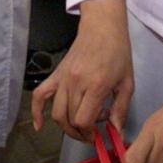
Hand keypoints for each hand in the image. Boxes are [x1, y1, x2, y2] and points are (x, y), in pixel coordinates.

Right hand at [31, 0, 133, 140]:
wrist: (102, 28)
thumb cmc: (118, 54)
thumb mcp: (126, 83)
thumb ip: (121, 110)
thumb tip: (116, 132)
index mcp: (95, 85)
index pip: (83, 120)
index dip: (89, 133)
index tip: (99, 134)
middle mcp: (76, 83)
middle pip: (70, 119)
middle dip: (81, 132)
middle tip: (92, 132)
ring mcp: (63, 79)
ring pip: (56, 113)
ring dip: (66, 127)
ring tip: (78, 129)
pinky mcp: (56, 74)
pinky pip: (39, 95)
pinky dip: (36, 112)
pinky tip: (39, 126)